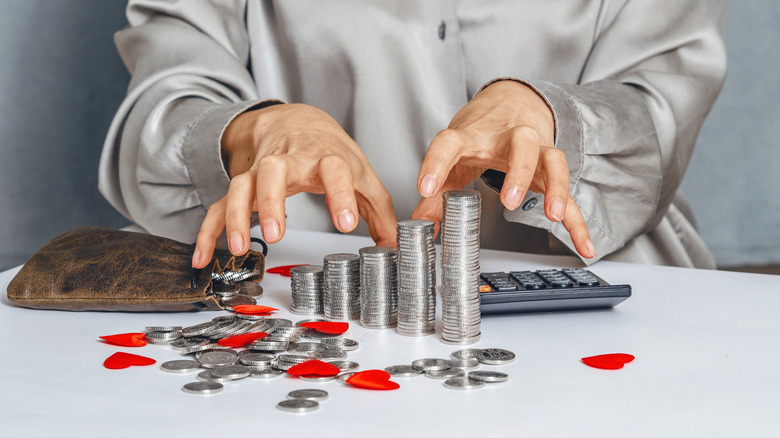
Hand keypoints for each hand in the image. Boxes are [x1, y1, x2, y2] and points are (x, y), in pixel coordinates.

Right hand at [192, 103, 396, 267]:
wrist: (293, 120)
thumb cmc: (330, 150)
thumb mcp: (360, 174)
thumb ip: (378, 210)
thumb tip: (396, 245)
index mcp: (326, 158)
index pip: (334, 170)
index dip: (340, 195)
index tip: (347, 224)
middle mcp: (289, 161)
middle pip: (274, 172)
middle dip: (273, 201)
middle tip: (277, 233)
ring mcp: (260, 171)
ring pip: (241, 186)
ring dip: (237, 215)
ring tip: (238, 247)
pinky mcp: (240, 183)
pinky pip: (218, 205)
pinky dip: (208, 231)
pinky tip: (203, 257)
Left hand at [411, 80, 594, 257]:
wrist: (512, 101)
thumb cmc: (479, 132)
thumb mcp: (453, 156)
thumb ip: (435, 191)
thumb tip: (420, 223)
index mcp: (472, 136)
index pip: (449, 143)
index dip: (435, 164)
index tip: (425, 188)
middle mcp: (507, 138)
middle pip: (521, 144)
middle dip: (519, 172)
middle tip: (509, 201)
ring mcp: (534, 151)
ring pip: (553, 160)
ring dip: (556, 187)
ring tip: (552, 215)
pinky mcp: (551, 171)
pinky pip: (569, 196)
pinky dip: (578, 222)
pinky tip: (584, 246)